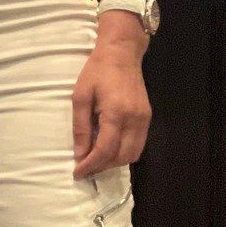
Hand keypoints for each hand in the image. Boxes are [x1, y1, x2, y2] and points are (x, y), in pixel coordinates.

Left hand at [72, 17, 150, 178]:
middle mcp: (134, 120)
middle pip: (121, 157)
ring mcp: (144, 119)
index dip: (91, 165)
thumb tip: (80, 154)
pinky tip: (109, 148)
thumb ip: (80, 127)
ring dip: (114, 162)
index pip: (105, 150)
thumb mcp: (80, 96)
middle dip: (102, 166)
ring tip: (96, 160)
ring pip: (133, 154)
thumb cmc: (97, 71)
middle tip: (85, 167)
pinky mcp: (148, 118)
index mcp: (116, 113)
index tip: (77, 173)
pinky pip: (138, 144)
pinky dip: (124, 152)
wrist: (122, 53)